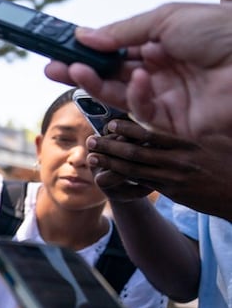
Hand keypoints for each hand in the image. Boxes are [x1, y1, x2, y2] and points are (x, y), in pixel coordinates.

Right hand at [44, 2, 231, 140]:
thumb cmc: (221, 34)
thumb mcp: (167, 19)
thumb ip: (122, 31)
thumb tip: (84, 37)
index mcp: (166, 42)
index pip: (118, 47)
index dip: (90, 47)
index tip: (62, 45)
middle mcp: (164, 70)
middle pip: (112, 71)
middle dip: (80, 69)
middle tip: (51, 66)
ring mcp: (167, 96)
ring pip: (118, 92)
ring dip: (92, 82)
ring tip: (70, 71)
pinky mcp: (172, 121)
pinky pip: (140, 109)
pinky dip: (132, 94)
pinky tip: (135, 78)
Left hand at [88, 120, 231, 220]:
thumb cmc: (229, 164)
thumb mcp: (214, 141)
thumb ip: (191, 132)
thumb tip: (178, 114)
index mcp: (187, 144)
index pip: (152, 134)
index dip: (127, 129)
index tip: (110, 124)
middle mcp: (178, 161)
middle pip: (136, 152)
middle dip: (110, 146)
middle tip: (90, 140)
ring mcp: (173, 178)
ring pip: (135, 170)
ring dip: (111, 163)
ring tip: (92, 157)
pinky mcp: (172, 193)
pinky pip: (142, 184)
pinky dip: (124, 178)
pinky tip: (109, 174)